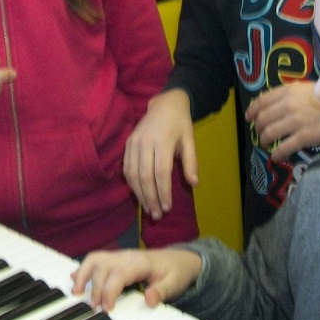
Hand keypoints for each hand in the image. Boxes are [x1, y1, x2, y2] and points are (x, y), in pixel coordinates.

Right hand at [71, 248, 203, 311]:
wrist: (181, 260)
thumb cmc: (176, 272)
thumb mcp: (175, 284)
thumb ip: (162, 292)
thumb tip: (149, 300)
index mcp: (140, 262)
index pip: (118, 274)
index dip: (110, 291)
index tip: (106, 310)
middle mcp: (126, 256)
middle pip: (102, 267)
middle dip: (95, 288)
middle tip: (94, 309)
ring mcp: (120, 256)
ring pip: (95, 259)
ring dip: (83, 274)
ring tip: (76, 293)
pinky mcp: (116, 259)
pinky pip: (96, 259)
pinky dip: (83, 268)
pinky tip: (74, 279)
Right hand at [123, 89, 196, 220]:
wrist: (165, 104)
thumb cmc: (181, 124)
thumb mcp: (190, 141)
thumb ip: (191, 162)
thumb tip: (193, 184)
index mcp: (163, 141)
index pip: (161, 172)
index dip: (163, 192)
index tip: (167, 208)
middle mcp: (145, 142)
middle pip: (144, 176)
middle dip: (150, 198)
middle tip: (156, 215)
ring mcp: (134, 143)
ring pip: (132, 174)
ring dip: (139, 194)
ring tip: (147, 209)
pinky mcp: (127, 144)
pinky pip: (126, 168)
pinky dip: (131, 184)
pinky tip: (139, 194)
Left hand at [244, 81, 319, 160]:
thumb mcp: (306, 87)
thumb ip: (290, 93)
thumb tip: (275, 102)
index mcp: (287, 91)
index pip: (261, 101)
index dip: (252, 111)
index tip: (249, 117)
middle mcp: (287, 106)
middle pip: (262, 119)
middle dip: (257, 127)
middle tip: (259, 132)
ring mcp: (295, 122)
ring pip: (269, 133)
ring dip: (263, 140)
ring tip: (265, 144)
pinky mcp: (304, 137)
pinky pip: (283, 148)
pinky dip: (276, 154)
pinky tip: (275, 156)